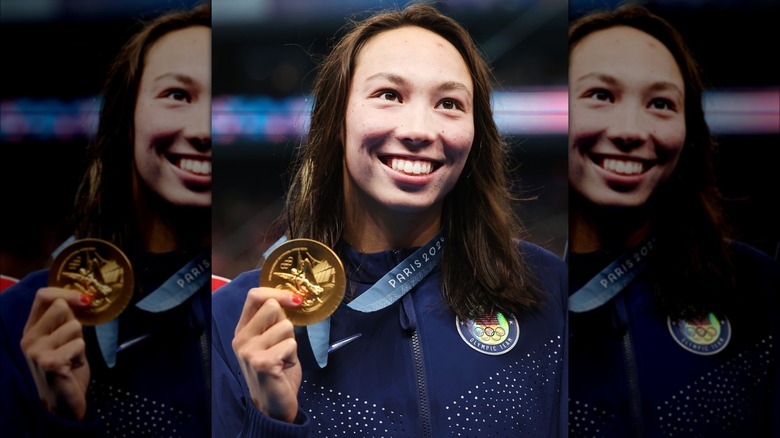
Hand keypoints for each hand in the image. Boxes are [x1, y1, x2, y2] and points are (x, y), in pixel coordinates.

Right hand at [20, 287, 89, 420]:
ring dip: (80, 342)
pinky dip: (82, 355)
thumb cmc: (66, 367)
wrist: (63, 401)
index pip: (43, 296)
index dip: (66, 292)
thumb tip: (82, 297)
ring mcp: (36, 351)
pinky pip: (79, 344)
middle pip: (61, 306)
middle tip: (72, 343)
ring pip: (74, 326)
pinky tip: (72, 367)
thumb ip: (64, 319)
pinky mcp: (50, 362)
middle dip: (76, 322)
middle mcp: (29, 338)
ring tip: (72, 357)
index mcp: (31, 329)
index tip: (84, 299)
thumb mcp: (62, 338)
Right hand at [232, 287, 301, 422]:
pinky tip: (283, 368)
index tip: (294, 300)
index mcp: (242, 330)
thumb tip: (292, 298)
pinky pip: (291, 344)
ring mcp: (249, 351)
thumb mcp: (271, 340)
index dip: (277, 292)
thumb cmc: (277, 370)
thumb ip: (274, 321)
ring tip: (283, 358)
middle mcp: (241, 339)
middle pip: (272, 306)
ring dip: (291, 342)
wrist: (273, 406)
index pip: (254, 296)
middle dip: (286, 323)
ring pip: (286, 326)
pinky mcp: (262, 362)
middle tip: (282, 344)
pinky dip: (293, 355)